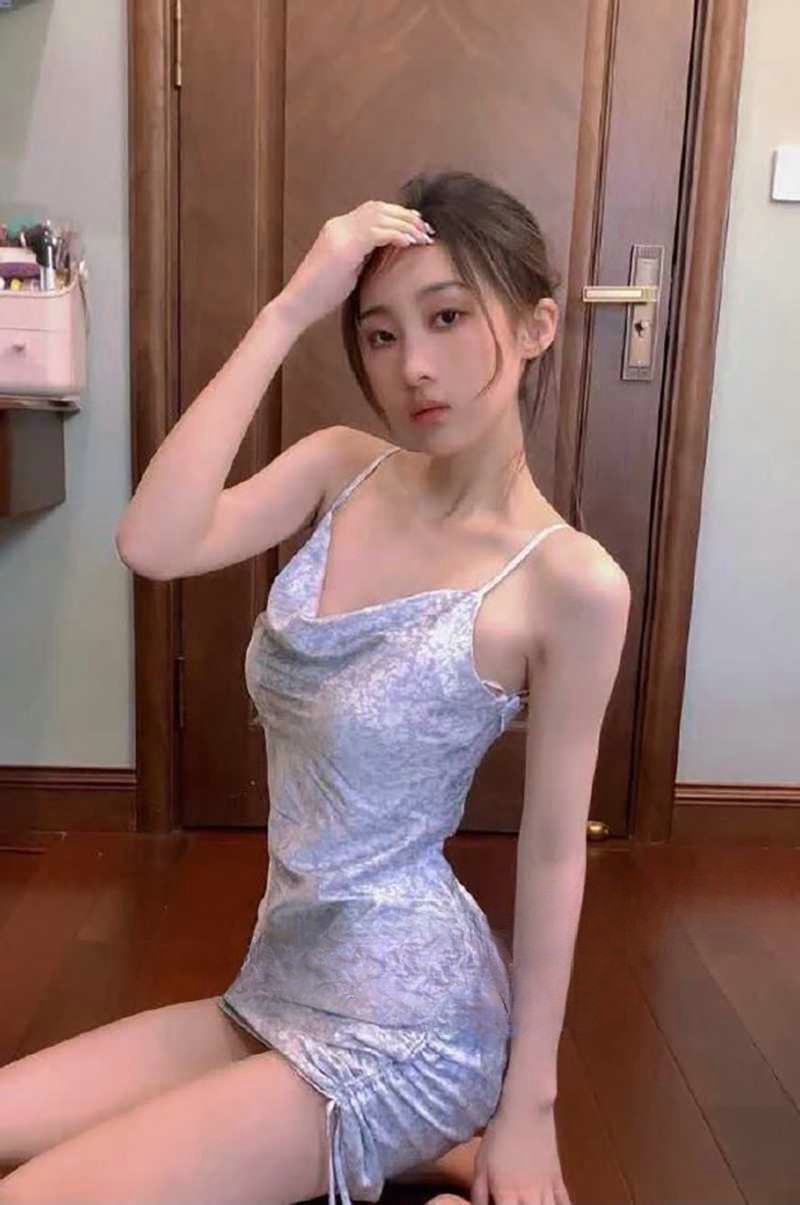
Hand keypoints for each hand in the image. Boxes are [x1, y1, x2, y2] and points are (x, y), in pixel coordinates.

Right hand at [277, 199, 433, 330]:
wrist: (297, 305)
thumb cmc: (321, 294)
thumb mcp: (348, 269)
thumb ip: (364, 254)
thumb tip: (387, 250)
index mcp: (338, 228)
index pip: (373, 210)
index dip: (397, 214)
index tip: (416, 225)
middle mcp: (338, 225)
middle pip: (379, 208)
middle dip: (406, 216)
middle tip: (426, 228)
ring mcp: (340, 234)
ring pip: (380, 216)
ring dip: (405, 224)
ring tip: (423, 235)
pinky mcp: (344, 247)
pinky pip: (377, 232)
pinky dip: (396, 234)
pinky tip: (410, 242)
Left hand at [471, 1107, 571, 1204]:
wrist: (527, 1111)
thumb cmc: (499, 1136)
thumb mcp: (481, 1164)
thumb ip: (479, 1194)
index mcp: (507, 1196)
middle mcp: (530, 1198)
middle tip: (516, 1204)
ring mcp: (547, 1190)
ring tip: (533, 1203)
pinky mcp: (559, 1180)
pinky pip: (565, 1203)